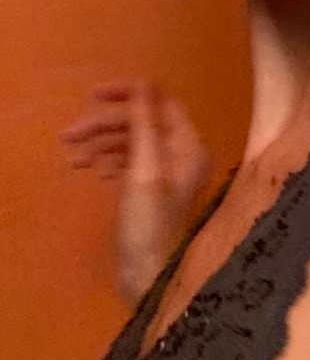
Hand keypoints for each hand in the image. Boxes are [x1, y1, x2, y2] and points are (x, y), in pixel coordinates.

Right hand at [59, 79, 213, 302]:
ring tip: (74, 159)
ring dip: (101, 144)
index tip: (93, 95)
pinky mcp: (152, 189)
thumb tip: (144, 83)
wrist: (149, 276)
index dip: (128, 94)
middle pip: (141, 122)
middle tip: (69, 136)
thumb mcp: (145, 168)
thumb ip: (145, 123)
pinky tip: (95, 172)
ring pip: (131, 142)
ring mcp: (167, 172)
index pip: (160, 102)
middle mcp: (181, 153)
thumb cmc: (150, 222)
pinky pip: (130, 162)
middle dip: (105, 125)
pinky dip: (110, 161)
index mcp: (188, 144)